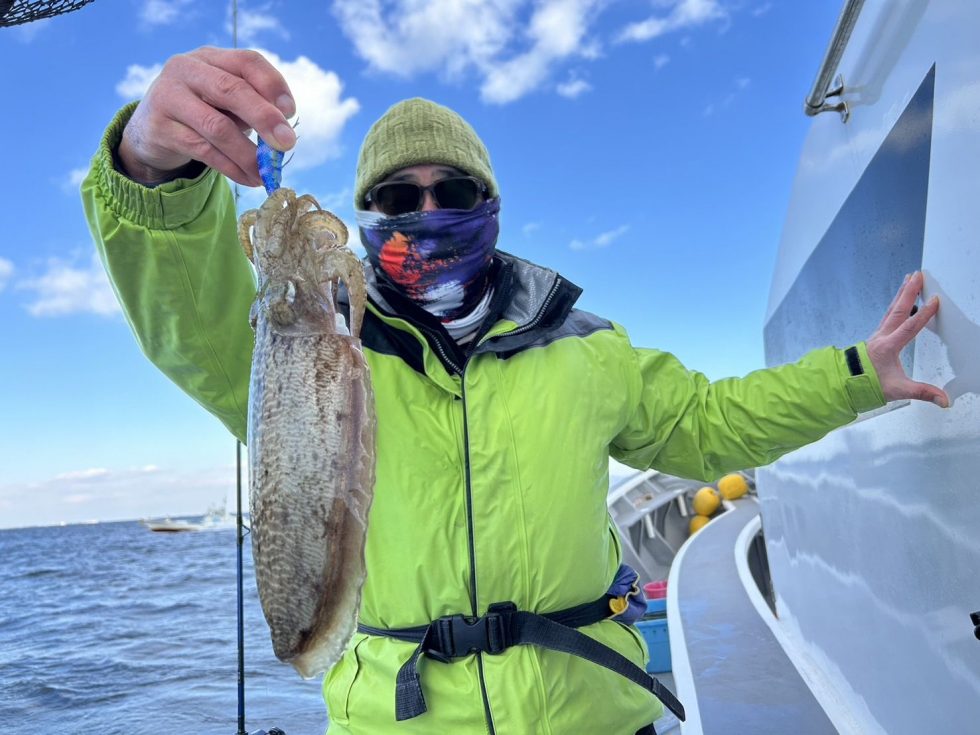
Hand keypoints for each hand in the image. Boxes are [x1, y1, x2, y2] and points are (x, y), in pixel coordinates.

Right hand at [117, 47, 295, 186]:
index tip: (291, 111)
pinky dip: (232, 168)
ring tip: (267, 173)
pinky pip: (204, 151)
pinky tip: (250, 179)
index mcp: (211, 57)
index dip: (273, 84)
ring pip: (217, 127)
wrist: (151, 129)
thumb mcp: (227, 102)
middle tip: (287, 144)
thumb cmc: (202, 111)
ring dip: (248, 154)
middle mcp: (186, 69)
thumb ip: (254, 109)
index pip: (247, 61)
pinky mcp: (159, 128)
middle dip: (264, 118)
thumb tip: (283, 137)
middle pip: (231, 89)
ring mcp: (168, 96)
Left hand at [865, 271, 948, 406]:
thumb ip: (922, 393)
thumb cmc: (869, 384)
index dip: (924, 314)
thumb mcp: (898, 390)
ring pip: (892, 310)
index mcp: (888, 347)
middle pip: (898, 310)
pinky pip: (889, 315)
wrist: (847, 383)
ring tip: (909, 279)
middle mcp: (882, 337)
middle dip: (909, 292)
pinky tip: (901, 300)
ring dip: (901, 294)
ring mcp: (878, 334)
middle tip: (918, 275)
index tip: (934, 300)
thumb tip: (944, 400)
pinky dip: (897, 305)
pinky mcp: (877, 336)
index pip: (910, 327)